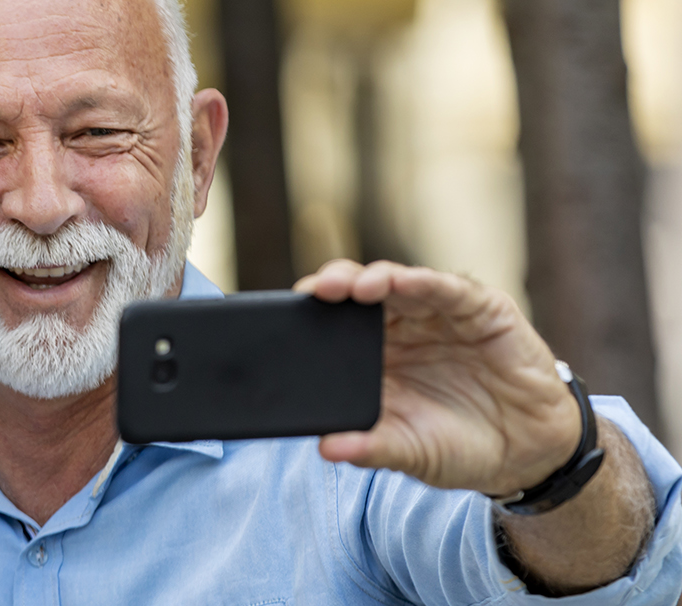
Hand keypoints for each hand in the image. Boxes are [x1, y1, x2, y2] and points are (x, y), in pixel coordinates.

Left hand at [295, 260, 580, 494]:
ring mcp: (440, 316)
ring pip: (399, 284)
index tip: (283, 318)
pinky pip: (448, 289)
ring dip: (375, 279)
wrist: (529, 453)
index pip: (334, 326)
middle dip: (335, 287)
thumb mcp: (410, 453)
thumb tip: (326, 449)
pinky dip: (424, 282)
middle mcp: (403, 329)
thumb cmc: (460, 447)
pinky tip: (402, 282)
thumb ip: (370, 448)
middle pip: (360, 296)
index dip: (311, 317)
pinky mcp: (480, 310)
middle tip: (316, 291)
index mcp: (376, 359)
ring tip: (354, 286)